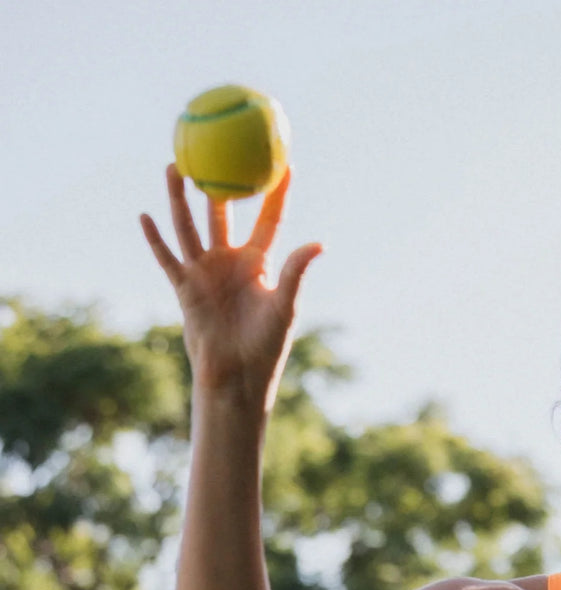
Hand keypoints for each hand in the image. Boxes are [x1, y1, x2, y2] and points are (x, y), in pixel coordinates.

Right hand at [140, 165, 322, 406]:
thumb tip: (319, 243)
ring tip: (175, 164)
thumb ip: (295, 272)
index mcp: (258, 262)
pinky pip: (167, 257)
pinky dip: (156, 238)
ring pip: (189, 225)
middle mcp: (229, 261)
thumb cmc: (266, 345)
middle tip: (217, 146)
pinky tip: (144, 215)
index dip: (274, 192)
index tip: (281, 161)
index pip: (268, 218)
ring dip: (181, 197)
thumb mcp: (285, 306)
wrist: (237, 375)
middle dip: (219, 181)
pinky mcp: (184, 287)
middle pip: (222, 212)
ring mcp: (204, 272)